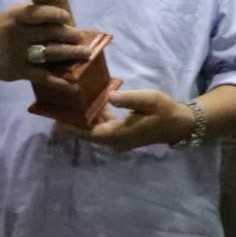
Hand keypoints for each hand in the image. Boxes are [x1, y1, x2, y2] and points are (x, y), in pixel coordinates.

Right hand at [0, 4, 91, 93]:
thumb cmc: (1, 31)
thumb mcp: (11, 16)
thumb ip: (33, 15)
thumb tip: (64, 19)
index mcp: (17, 16)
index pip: (40, 13)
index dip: (57, 15)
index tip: (68, 19)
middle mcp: (19, 33)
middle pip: (51, 33)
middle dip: (70, 35)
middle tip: (81, 39)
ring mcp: (20, 53)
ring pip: (51, 52)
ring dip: (71, 54)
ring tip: (86, 55)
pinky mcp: (20, 71)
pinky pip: (44, 76)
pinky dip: (60, 82)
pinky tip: (73, 85)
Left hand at [63, 89, 192, 151]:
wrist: (180, 123)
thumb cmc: (164, 111)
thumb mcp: (148, 100)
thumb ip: (128, 99)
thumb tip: (109, 96)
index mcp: (118, 134)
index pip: (88, 133)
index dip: (71, 127)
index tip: (55, 119)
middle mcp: (115, 140)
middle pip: (87, 133)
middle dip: (72, 122)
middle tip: (56, 108)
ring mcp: (118, 138)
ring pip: (94, 130)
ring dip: (82, 120)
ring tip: (67, 105)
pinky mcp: (122, 133)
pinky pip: (102, 127)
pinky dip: (93, 118)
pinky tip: (86, 104)